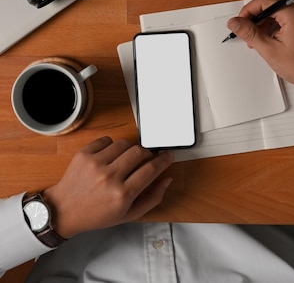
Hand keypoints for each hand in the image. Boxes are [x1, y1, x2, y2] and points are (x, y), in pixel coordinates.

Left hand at [42, 137, 173, 238]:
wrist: (64, 210)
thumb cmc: (97, 215)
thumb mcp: (128, 215)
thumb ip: (152, 198)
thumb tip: (167, 178)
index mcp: (122, 195)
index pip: (151, 169)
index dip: (163, 160)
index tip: (168, 155)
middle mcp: (110, 177)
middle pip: (140, 151)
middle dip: (147, 153)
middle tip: (145, 159)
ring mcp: (96, 163)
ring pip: (124, 143)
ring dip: (129, 149)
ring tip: (124, 160)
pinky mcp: (84, 154)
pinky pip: (107, 140)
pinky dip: (111, 146)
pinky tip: (108, 158)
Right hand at [227, 0, 293, 90]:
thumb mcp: (270, 50)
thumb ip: (249, 33)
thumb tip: (235, 22)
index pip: (263, 2)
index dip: (248, 12)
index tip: (240, 22)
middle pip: (270, 7)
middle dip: (256, 20)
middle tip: (248, 35)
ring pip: (277, 13)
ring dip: (265, 25)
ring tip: (259, 41)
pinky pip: (286, 18)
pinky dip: (276, 27)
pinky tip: (271, 40)